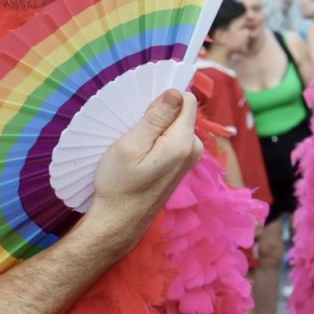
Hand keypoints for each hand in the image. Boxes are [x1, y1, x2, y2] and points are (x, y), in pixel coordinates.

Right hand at [88, 89, 203, 243]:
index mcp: (184, 142)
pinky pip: (174, 139)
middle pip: (182, 112)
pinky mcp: (183, 164)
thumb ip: (156, 118)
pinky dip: (158, 140)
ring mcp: (191, 158)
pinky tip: (141, 154)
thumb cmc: (119, 185)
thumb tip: (176, 92)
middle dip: (159, 114)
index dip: (163, 99)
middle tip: (134, 131)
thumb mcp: (130, 146)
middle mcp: (195, 149)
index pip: (186, 100)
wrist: (120, 221)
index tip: (142, 113)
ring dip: (157, 128)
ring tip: (135, 145)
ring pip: (176, 125)